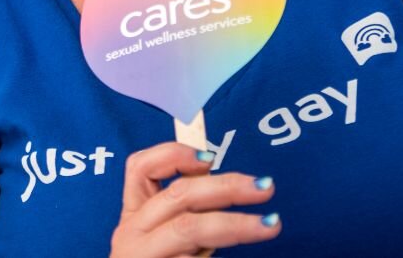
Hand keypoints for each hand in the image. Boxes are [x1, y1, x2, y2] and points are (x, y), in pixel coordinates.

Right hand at [108, 143, 279, 257]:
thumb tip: (232, 186)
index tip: (210, 157)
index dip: (173, 154)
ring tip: (270, 225)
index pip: (139, 167)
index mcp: (133, 218)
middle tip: (265, 187)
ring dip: (236, 223)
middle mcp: (131, 235)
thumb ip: (186, 216)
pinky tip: (245, 253)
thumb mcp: (166, 242)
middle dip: (226, 186)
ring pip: (190, 228)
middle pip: (178, 195)